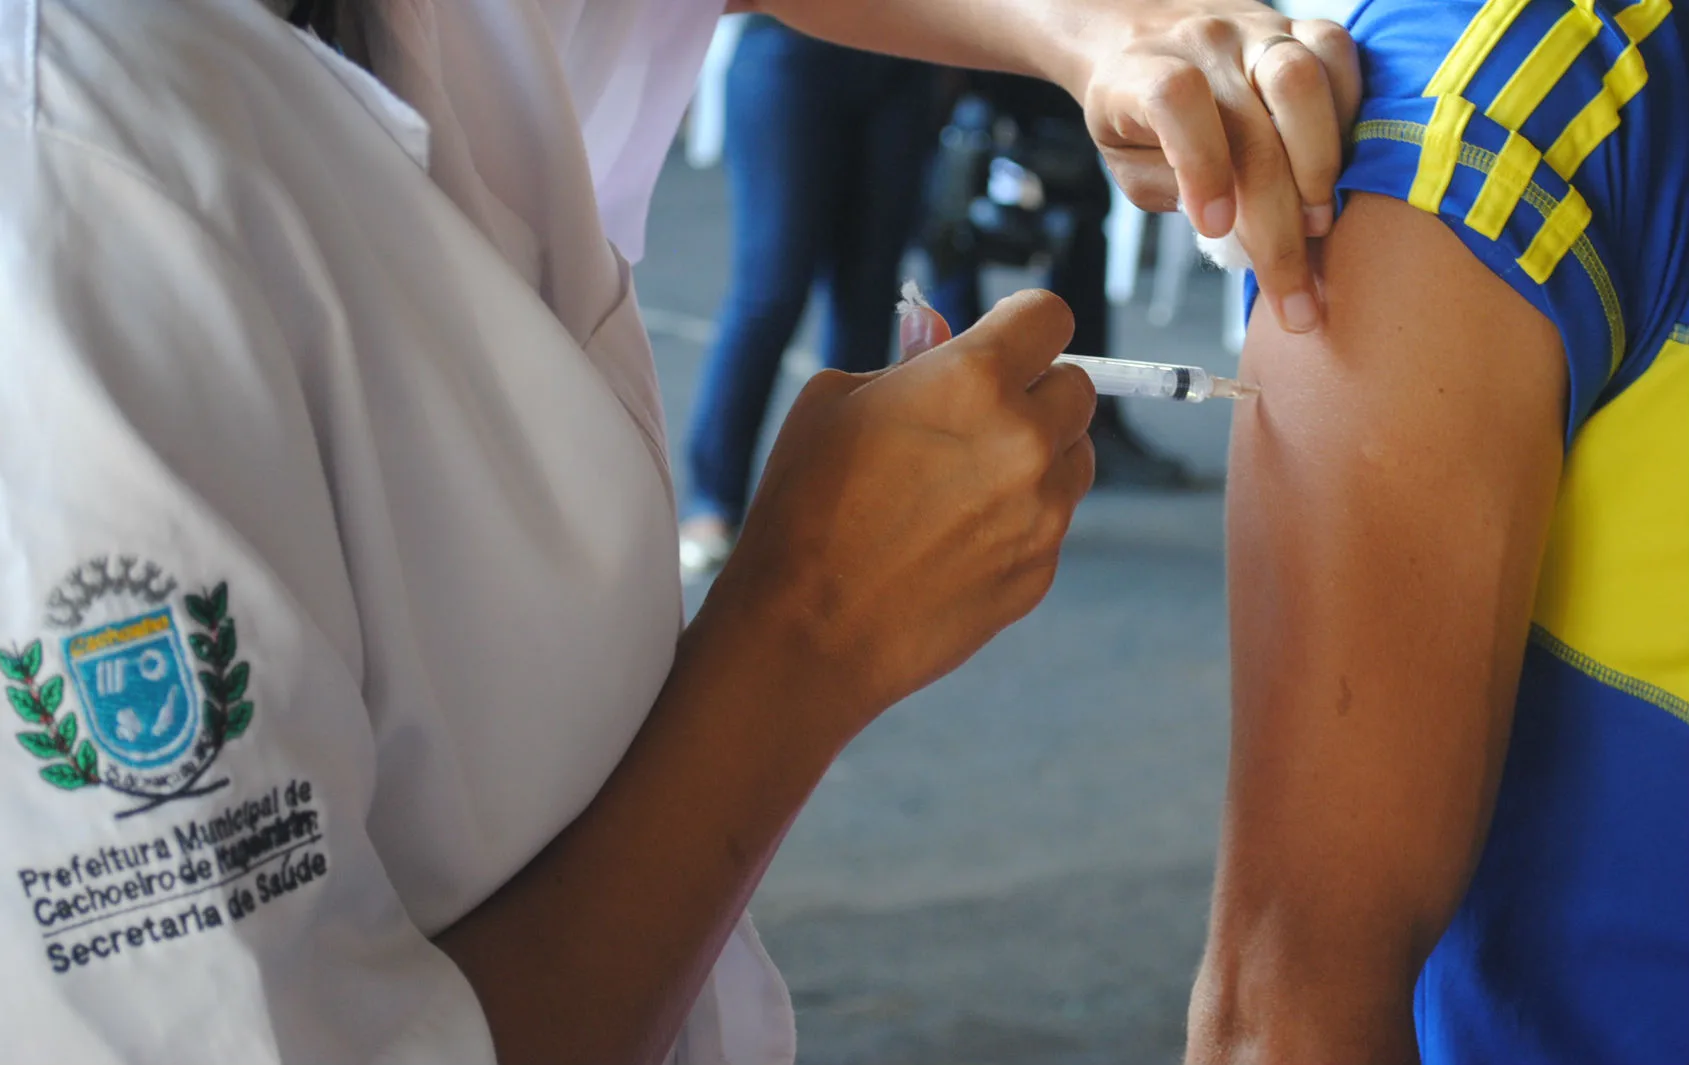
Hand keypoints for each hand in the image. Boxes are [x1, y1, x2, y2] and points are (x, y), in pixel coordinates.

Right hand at [702, 291, 1095, 739]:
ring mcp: (1041, 512)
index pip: (1050, 316)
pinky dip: (1020, 520)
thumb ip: (906, 360)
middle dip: (1036, 391)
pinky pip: (1051, 523)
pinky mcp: (1040, 571)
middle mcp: (1024, 440)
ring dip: (1040, 455)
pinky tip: (955, 539)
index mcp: (973, 379)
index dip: (1024, 324)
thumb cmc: (802, 509)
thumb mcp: (832, 404)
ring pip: (1075, 458)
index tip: (1007, 338)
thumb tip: (938, 328)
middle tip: (978, 416)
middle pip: (1078, 388)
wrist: (804, 631)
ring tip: (966, 481)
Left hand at [1075, 1, 1360, 333]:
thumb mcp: (1127, 161)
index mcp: (1142, 73)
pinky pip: (1339, 55)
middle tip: (1295, 294)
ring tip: (1319, 226)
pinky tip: (1338, 169)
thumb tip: (1238, 229)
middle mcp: (1203, 44)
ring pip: (1303, 82)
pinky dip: (1347, 119)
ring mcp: (1255, 29)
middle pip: (1254, 126)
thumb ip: (1173, 190)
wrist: (1136, 29)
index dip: (1201, 167)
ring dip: (1320, 167)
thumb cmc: (1132, 112)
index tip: (1215, 227)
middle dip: (1279, 225)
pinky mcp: (1298, 25)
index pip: (1178, 104)